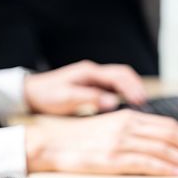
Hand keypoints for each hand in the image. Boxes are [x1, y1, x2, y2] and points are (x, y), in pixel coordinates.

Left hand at [24, 61, 146, 114]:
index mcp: (88, 72)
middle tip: (145, 104)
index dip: (132, 87)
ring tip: (141, 105)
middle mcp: (93, 72)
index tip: (141, 101)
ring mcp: (93, 78)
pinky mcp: (92, 86)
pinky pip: (113, 86)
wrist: (31, 93)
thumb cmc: (46, 95)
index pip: (118, 75)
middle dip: (136, 86)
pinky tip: (128, 105)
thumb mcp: (66, 98)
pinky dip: (124, 93)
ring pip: (119, 79)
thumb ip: (90, 98)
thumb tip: (113, 102)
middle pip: (122, 74)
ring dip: (131, 89)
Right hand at [25, 109, 177, 175]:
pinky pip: (147, 163)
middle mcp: (127, 126)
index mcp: (128, 117)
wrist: (53, 143)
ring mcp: (120, 143)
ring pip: (163, 149)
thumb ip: (133, 128)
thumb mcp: (110, 125)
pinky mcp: (113, 159)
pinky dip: (167, 168)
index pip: (168, 124)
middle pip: (171, 135)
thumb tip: (160, 139)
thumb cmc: (81, 137)